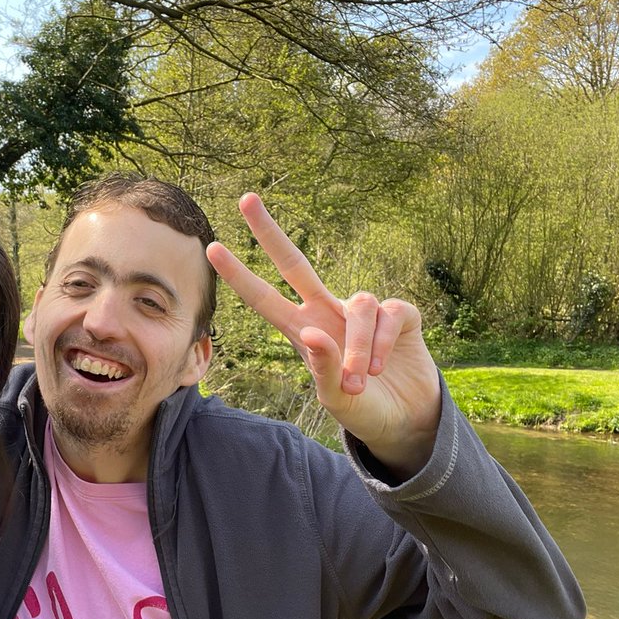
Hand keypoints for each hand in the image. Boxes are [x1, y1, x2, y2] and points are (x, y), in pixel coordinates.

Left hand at [206, 193, 440, 477]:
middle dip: (269, 232)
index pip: (265, 298)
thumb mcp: (336, 398)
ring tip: (358, 381)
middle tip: (246, 199)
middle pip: (295, 264)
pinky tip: (382, 365)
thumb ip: (322, 368)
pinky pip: (388, 314)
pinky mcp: (398, 314)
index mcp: (304, 332)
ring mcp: (362, 311)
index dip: (240, 276)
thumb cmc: (363, 408)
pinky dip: (381, 342)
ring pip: (358, 305)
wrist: (407, 420)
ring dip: (357, 346)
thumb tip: (312, 332)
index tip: (212, 248)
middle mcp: (328, 312)